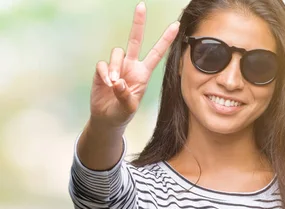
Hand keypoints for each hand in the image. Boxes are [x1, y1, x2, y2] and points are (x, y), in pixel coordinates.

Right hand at [90, 2, 179, 128]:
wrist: (107, 118)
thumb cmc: (122, 113)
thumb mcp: (128, 108)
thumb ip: (126, 96)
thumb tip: (119, 82)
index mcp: (144, 73)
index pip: (157, 53)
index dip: (166, 40)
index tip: (176, 26)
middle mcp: (131, 65)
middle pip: (135, 40)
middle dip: (138, 23)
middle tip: (142, 6)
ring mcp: (117, 66)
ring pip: (117, 53)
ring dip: (116, 67)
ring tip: (114, 84)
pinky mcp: (103, 70)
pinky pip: (103, 64)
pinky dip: (105, 73)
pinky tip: (107, 84)